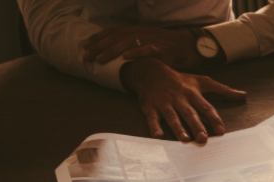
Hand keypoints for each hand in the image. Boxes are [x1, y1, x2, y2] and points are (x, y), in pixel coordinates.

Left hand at [82, 25, 202, 70]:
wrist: (189, 47)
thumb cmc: (167, 48)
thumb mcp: (146, 42)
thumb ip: (132, 45)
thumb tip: (115, 53)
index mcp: (136, 30)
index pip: (112, 32)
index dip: (97, 38)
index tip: (84, 46)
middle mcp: (141, 33)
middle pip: (115, 37)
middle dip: (98, 46)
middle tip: (85, 56)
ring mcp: (151, 40)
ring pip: (127, 43)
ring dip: (111, 51)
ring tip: (100, 59)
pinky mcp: (161, 50)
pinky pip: (147, 49)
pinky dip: (135, 52)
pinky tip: (125, 57)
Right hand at [121, 58, 246, 143]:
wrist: (152, 72)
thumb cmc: (181, 80)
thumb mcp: (203, 82)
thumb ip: (223, 90)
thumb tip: (244, 95)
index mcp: (193, 94)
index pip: (206, 107)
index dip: (214, 119)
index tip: (221, 131)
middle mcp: (180, 98)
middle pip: (189, 113)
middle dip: (196, 126)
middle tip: (203, 138)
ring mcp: (164, 103)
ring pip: (172, 116)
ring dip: (178, 128)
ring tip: (184, 139)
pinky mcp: (150, 107)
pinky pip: (152, 117)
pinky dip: (154, 126)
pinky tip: (158, 136)